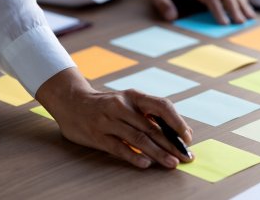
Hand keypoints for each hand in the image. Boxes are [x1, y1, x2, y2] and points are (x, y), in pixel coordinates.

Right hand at [35, 68, 193, 168]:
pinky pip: (118, 148)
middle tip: (185, 157)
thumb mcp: (128, 101)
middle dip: (171, 144)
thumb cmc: (107, 104)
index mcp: (133, 96)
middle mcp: (122, 106)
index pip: (162, 106)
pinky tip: (145, 163)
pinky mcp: (97, 135)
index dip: (177, 122)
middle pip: (152, 127)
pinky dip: (133, 156)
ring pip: (138, 138)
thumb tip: (180, 131)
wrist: (71, 102)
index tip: (187, 138)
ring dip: (157, 152)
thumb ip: (151, 114)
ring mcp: (108, 121)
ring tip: (170, 163)